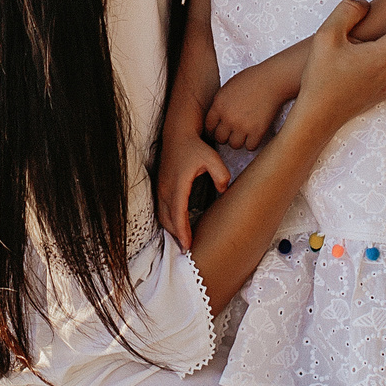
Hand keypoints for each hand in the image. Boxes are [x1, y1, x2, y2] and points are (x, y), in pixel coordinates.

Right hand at [157, 132, 230, 248]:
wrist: (178, 134)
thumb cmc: (195, 147)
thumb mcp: (212, 158)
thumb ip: (221, 174)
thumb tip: (223, 190)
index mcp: (178, 185)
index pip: (179, 214)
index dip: (182, 232)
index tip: (188, 245)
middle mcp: (166, 189)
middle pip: (168, 220)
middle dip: (176, 236)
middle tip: (188, 250)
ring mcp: (161, 188)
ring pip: (163, 216)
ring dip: (171, 229)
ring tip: (183, 241)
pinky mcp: (161, 187)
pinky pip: (162, 210)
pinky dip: (168, 221)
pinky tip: (177, 226)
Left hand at [203, 69, 288, 152]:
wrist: (272, 80)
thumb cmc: (252, 80)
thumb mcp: (228, 87)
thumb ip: (220, 103)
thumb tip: (216, 118)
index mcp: (218, 105)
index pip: (208, 127)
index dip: (213, 131)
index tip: (219, 131)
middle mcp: (228, 117)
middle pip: (220, 139)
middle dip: (226, 137)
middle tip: (233, 133)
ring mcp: (242, 125)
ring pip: (234, 145)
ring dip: (239, 141)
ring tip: (244, 134)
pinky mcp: (257, 131)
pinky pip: (250, 147)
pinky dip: (253, 143)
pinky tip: (255, 135)